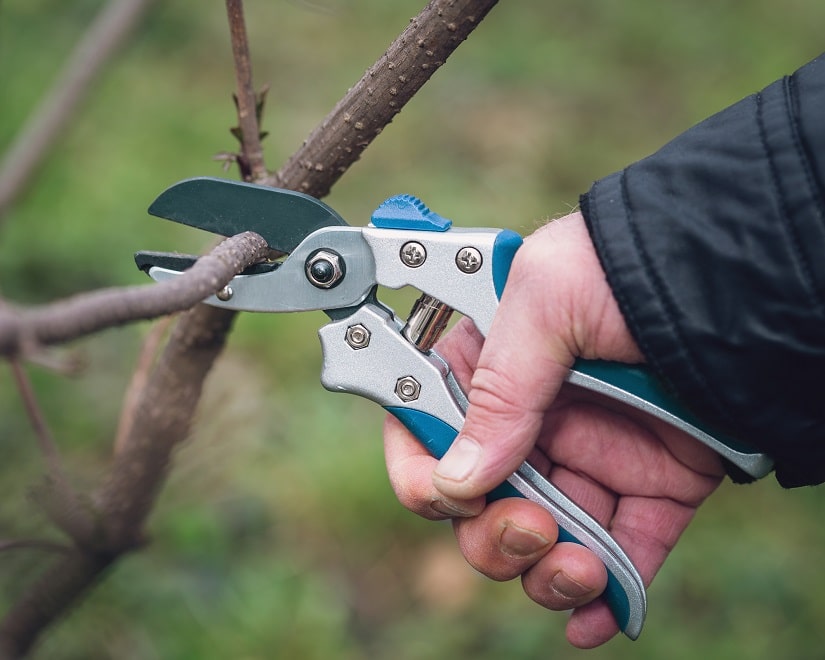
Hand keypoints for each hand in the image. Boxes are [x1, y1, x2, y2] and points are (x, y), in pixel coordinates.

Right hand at [383, 211, 725, 647]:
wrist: (735, 276)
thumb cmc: (625, 261)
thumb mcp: (544, 298)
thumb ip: (497, 387)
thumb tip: (460, 479)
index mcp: (487, 368)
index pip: (425, 433)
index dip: (423, 474)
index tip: (447, 495)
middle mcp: (530, 419)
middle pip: (478, 505)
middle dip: (491, 535)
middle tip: (528, 526)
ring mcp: (589, 456)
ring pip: (541, 542)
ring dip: (544, 572)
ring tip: (575, 567)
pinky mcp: (649, 487)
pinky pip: (621, 553)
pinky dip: (605, 597)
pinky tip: (596, 619)